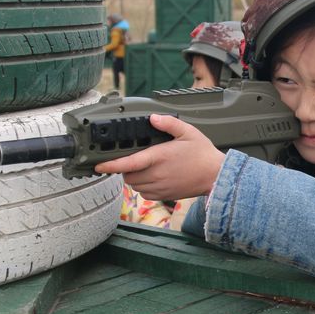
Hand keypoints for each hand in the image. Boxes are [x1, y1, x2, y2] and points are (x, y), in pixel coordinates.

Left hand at [95, 114, 225, 200]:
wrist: (216, 176)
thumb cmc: (203, 154)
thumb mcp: (188, 132)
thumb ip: (169, 124)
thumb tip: (153, 118)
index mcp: (159, 157)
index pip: (128, 163)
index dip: (110, 165)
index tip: (98, 166)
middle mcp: (157, 174)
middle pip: (128, 175)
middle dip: (126, 167)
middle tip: (136, 157)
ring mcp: (160, 187)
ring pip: (134, 185)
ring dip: (134, 177)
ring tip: (145, 167)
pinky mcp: (164, 196)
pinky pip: (144, 194)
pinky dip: (142, 186)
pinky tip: (152, 177)